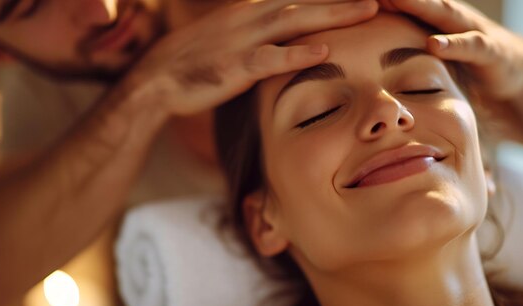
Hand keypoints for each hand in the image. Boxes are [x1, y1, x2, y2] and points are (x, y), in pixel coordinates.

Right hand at [128, 0, 379, 115]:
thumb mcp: (229, 38)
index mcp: (250, 11)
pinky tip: (323, 49)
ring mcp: (241, 41)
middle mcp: (249, 18)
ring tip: (368, 9)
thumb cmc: (194, 63)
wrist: (154, 81)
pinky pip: (268, 58)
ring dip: (332, 14)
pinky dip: (295, 53)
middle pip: (303, 1)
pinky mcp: (233, 67)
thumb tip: (289, 38)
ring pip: (293, 20)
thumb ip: (260, 35)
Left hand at [380, 0, 522, 100]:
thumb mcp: (422, 52)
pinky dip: (453, 44)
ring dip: (418, 5)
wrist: (510, 72)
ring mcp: (469, 29)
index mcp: (426, 18)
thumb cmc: (457, 62)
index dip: (373, 2)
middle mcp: (446, 17)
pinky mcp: (489, 50)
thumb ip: (394, 47)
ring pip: (441, 13)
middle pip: (414, 1)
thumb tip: (354, 54)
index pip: (394, 5)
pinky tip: (434, 43)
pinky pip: (471, 45)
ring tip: (392, 0)